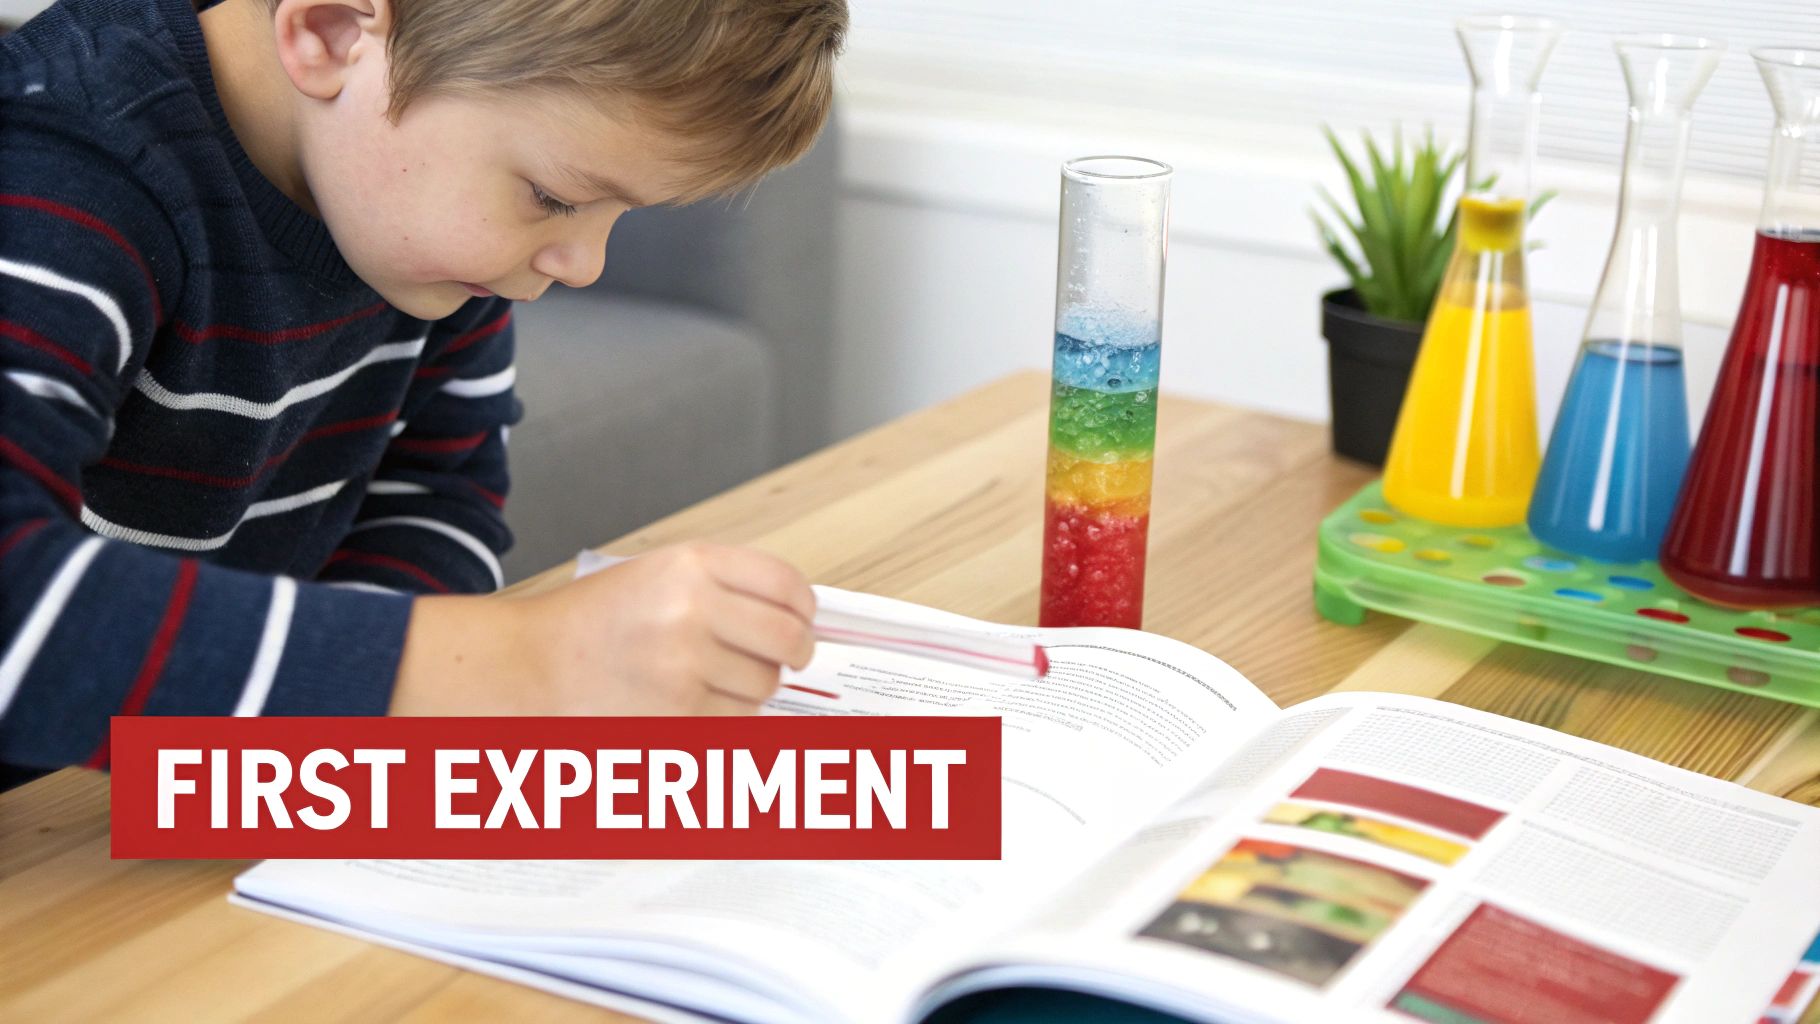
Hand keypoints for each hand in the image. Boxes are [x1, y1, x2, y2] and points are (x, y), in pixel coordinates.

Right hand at [390, 542, 815, 715]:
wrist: (532, 665)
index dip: (805, 608)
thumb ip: (726, 584)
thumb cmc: (594, 621)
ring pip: (764, 687)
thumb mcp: (658, 574)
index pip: (786, 585)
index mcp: (691, 565)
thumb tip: (798, 616)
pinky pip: (737, 721)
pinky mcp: (678, 715)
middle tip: (787, 657)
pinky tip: (696, 702)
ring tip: (712, 678)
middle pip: (788, 640)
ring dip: (753, 688)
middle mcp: (693, 610)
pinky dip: (728, 718)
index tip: (803, 620)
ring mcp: (686, 666)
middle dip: (795, 653)